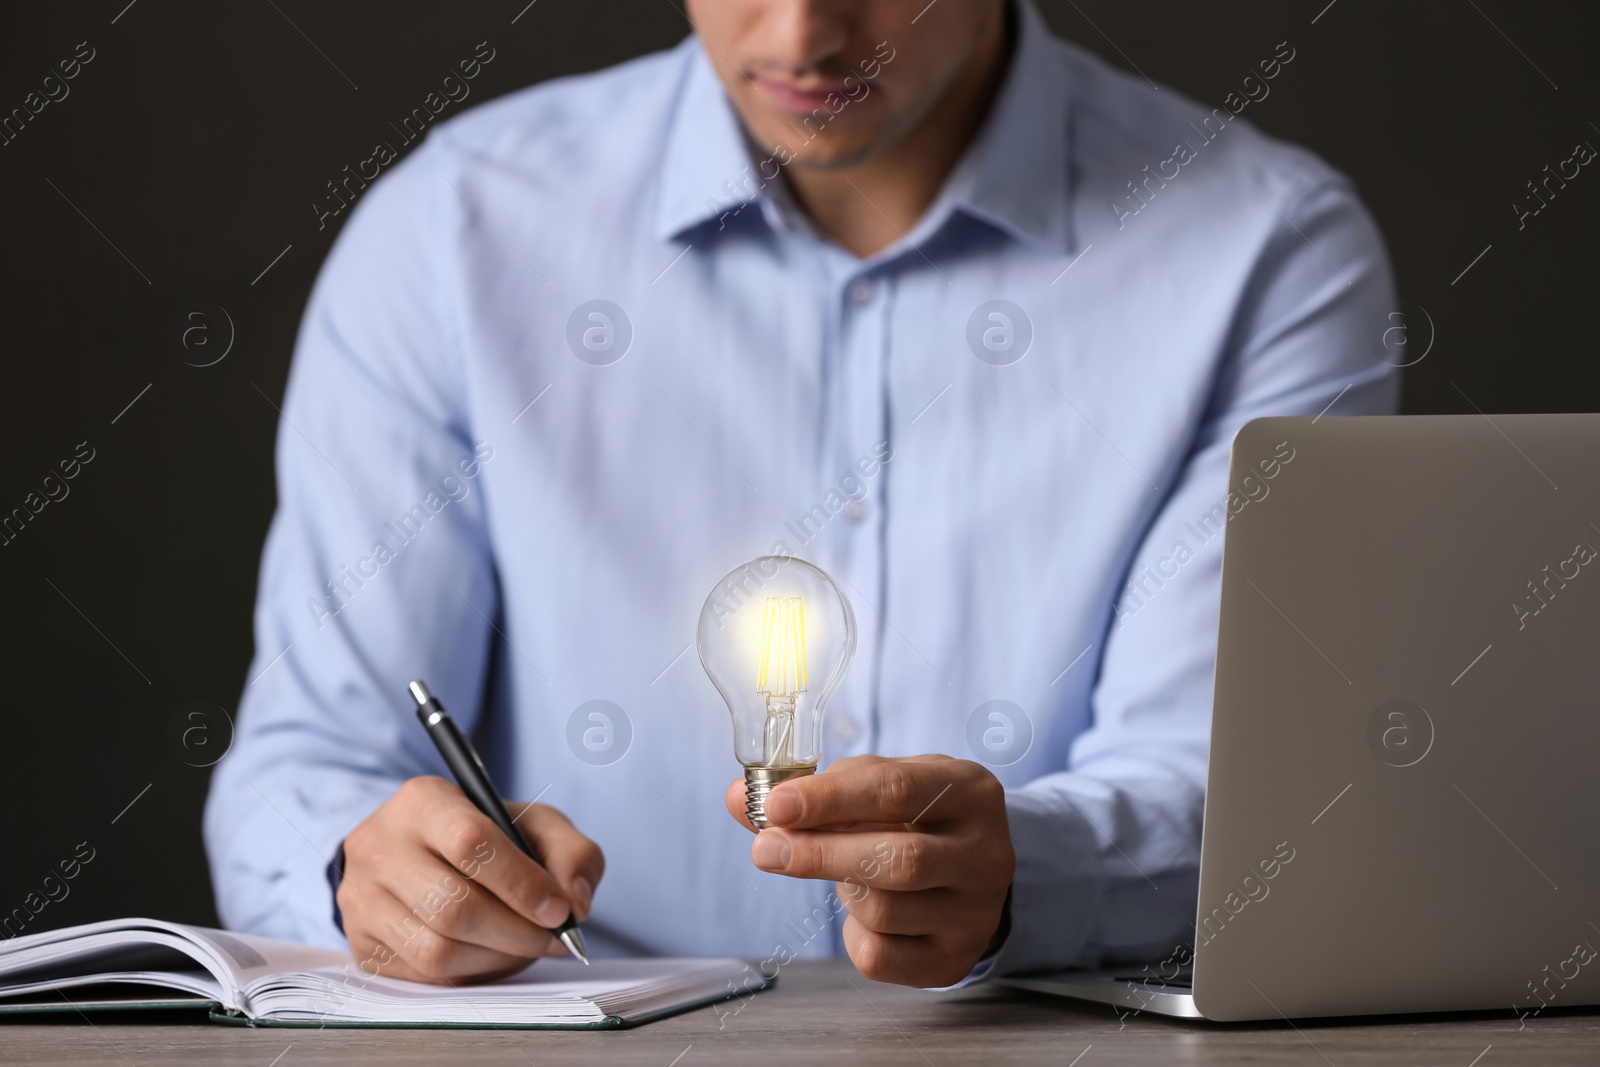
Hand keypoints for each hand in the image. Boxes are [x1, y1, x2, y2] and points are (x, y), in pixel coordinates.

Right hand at [338, 776, 603, 983]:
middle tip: (552, 938)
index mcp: (423, 800)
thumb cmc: (489, 837)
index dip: (522, 884)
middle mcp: (379, 845)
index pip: (471, 844)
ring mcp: (361, 896)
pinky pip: (422, 975)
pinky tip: (492, 955)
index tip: (558, 909)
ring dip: (496, 957)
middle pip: (452, 906)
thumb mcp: (537, 825)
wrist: (424, 855)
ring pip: (435, 949)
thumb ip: (572, 853)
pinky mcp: (360, 941)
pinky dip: (471, 972)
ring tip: (524, 946)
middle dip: (515, 931)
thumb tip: (574, 902)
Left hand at [725, 754, 1013, 987]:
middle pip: (897, 858)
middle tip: (767, 849)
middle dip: (820, 853)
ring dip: (840, 889)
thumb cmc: (913, 817)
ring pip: (883, 908)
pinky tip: (862, 912)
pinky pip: (879, 955)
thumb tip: (740, 800)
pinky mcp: (954, 959)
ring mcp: (976, 912)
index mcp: (969, 791)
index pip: (896, 790)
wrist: (969, 872)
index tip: (776, 806)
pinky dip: (852, 932)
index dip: (830, 799)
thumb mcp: (875, 785)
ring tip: (841, 872)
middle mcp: (986, 852)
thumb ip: (813, 790)